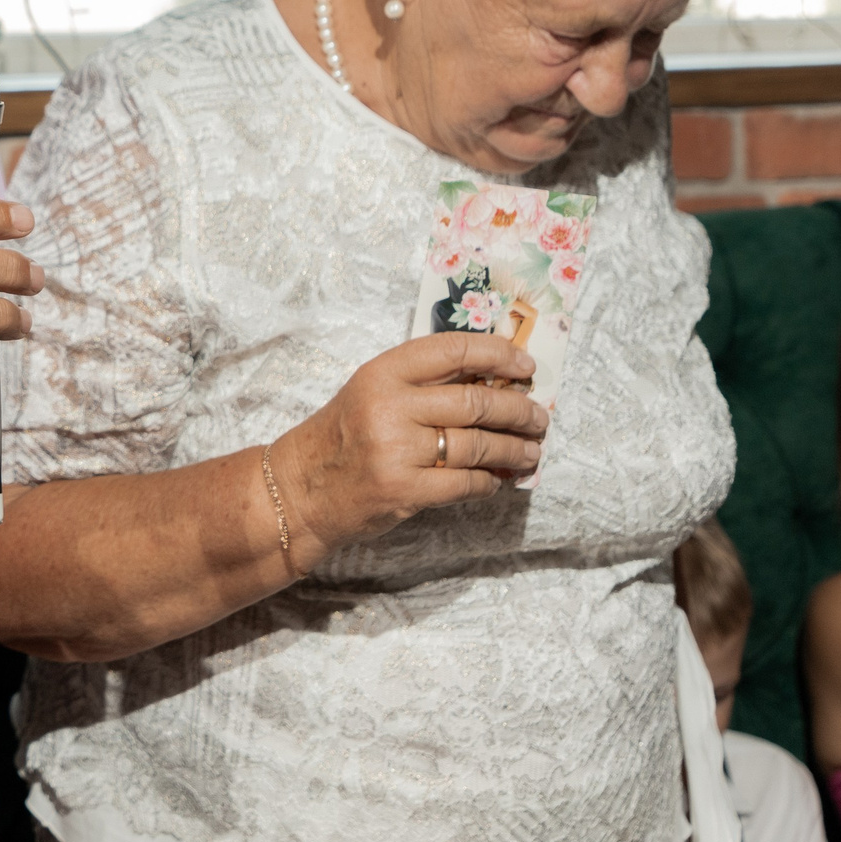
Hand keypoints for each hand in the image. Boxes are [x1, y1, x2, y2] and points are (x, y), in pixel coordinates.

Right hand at [267, 333, 547, 569]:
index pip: (453, 350)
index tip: (526, 367)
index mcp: (382, 373)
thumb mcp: (372, 392)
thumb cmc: (343, 436)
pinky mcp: (404, 491)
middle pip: (476, 402)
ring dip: (514, 450)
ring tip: (530, 451)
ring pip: (478, 446)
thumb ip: (423, 382)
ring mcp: (397, 451)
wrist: (301, 488)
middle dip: (519, 411)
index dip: (498, 355)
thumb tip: (493, 379)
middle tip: (539, 417)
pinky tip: (496, 479)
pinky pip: (465, 483)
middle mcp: (390, 407)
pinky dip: (489, 482)